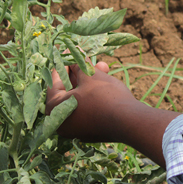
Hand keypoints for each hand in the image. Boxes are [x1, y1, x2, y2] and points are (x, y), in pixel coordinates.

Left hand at [45, 62, 178, 165]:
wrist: (129, 122)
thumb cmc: (104, 96)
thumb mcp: (90, 76)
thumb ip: (78, 63)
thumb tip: (73, 52)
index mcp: (55, 109)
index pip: (54, 83)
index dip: (62, 66)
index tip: (67, 55)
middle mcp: (62, 122)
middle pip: (68, 91)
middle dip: (80, 73)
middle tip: (87, 60)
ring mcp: (77, 129)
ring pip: (80, 99)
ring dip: (90, 83)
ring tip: (104, 68)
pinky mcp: (91, 131)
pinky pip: (88, 110)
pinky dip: (93, 97)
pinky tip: (106, 84)